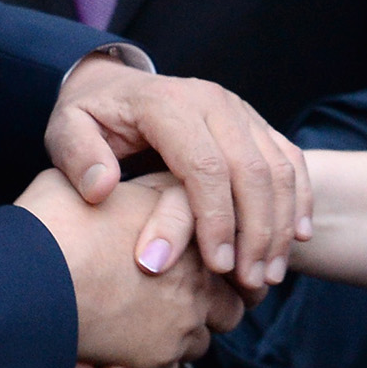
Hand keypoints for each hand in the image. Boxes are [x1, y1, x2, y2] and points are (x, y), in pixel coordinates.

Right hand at [17, 169, 243, 367]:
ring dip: (178, 339)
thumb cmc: (53, 225)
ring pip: (200, 342)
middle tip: (175, 305)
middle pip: (228, 305)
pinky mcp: (159, 359)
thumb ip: (125, 186)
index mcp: (188, 228)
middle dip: (207, 308)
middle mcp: (198, 276)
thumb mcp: (93, 183)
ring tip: (142, 330)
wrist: (30, 277)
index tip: (197, 273)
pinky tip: (122, 356)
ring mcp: (182, 320)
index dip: (213, 266)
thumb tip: (114, 185)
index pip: (227, 252)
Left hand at [47, 57, 312, 297]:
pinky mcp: (255, 122)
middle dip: (256, 232)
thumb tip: (102, 189)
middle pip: (252, 169)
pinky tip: (297, 239)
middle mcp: (213, 101)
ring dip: (280, 224)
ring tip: (270, 275)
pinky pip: (290, 158)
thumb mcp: (67, 129)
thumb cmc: (92, 117)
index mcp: (168, 103)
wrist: (116, 84)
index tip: (217, 267)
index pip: (206, 165)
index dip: (217, 219)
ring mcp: (239, 109)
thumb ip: (78, 157)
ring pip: (278, 167)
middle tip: (250, 283)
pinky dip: (299, 199)